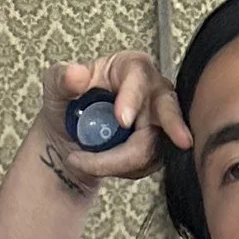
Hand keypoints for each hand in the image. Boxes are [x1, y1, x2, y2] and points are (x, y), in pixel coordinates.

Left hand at [39, 52, 187, 194]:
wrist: (70, 136)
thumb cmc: (68, 103)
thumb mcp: (56, 87)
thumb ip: (61, 78)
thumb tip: (75, 74)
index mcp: (131, 68)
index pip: (139, 78)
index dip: (133, 98)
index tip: (122, 120)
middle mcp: (153, 92)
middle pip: (167, 109)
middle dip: (173, 125)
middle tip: (182, 141)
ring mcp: (161, 122)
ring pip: (154, 145)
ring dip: (119, 161)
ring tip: (82, 161)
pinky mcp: (160, 147)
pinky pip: (148, 164)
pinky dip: (121, 170)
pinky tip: (101, 165)